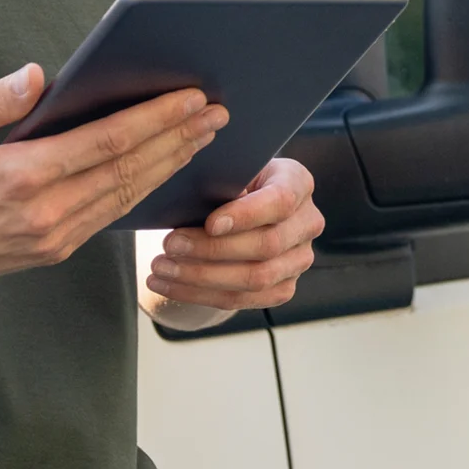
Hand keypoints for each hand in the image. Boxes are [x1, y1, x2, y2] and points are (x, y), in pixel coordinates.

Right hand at [0, 64, 229, 301]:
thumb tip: (39, 75)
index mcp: (22, 177)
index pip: (107, 142)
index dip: (155, 120)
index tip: (189, 98)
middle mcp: (46, 212)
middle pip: (130, 170)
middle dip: (178, 139)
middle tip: (215, 113)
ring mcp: (54, 237)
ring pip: (127, 196)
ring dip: (169, 165)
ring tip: (201, 137)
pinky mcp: (54, 251)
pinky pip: (110, 216)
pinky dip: (142, 190)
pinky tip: (163, 168)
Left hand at [144, 158, 324, 317]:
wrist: (242, 206)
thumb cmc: (231, 181)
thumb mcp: (229, 169)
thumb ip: (219, 179)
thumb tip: (189, 199)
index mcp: (297, 182)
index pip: (280, 201)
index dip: (246, 215)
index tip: (210, 224)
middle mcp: (307, 223)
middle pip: (268, 245)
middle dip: (213, 249)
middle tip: (170, 245)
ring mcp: (299, 260)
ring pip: (256, 278)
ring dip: (202, 277)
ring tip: (161, 268)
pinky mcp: (282, 288)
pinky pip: (243, 299)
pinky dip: (200, 295)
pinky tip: (168, 285)